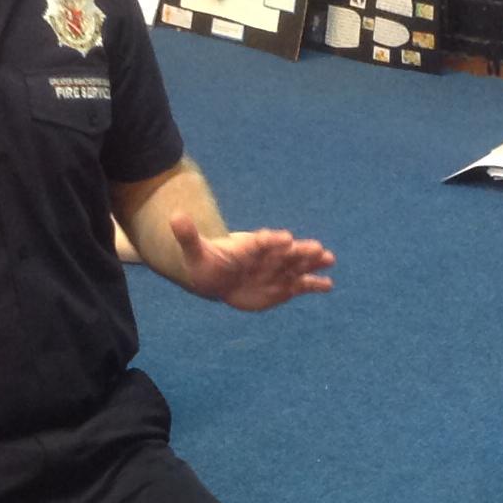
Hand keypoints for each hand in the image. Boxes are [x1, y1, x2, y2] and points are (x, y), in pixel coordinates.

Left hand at [166, 215, 334, 311]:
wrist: (218, 278)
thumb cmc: (208, 264)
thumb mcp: (195, 251)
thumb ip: (188, 236)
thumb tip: (174, 217)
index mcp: (249, 246)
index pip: (262, 241)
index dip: (272, 240)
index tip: (285, 238)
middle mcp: (267, 256)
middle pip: (285, 252)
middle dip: (300, 250)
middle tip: (316, 248)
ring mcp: (277, 270)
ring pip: (297, 266)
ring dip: (312, 263)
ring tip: (329, 259)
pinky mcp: (283, 286)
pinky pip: (301, 285)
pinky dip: (314, 285)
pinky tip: (329, 285)